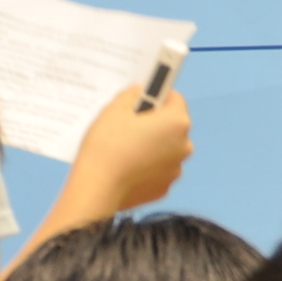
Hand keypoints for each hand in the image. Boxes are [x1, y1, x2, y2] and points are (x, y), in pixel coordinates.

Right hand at [65, 86, 191, 215]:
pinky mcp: (163, 188)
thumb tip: (139, 92)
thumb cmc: (107, 144)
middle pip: (171, 126)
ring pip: (165, 150)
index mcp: (177, 122)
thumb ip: (131, 95)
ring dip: (152, 146)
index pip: (174, 99)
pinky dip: (146, 167)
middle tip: (129, 124)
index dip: (158, 97)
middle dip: (154, 123)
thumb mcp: (115, 109)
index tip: (143, 100)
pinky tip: (127, 167)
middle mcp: (184, 145)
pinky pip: (157, 171)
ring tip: (125, 148)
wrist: (97, 187)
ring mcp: (176, 169)